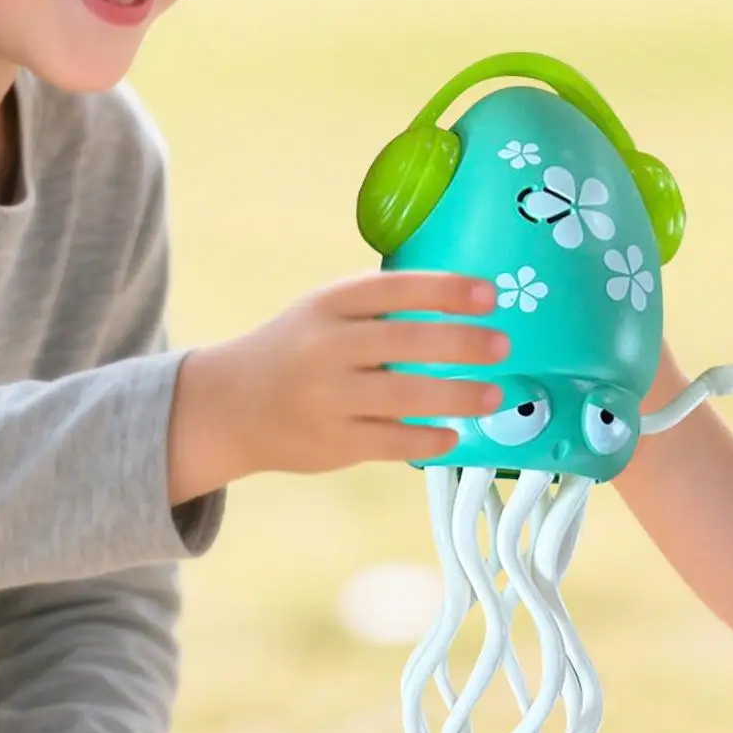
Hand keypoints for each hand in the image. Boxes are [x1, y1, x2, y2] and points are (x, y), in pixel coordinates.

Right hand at [168, 271, 507, 498]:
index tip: (489, 295)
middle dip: (463, 344)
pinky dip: (428, 440)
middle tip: (502, 345)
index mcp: (330, 304)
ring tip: (494, 394)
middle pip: (406, 342)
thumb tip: (461, 300)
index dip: (446, 290)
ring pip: (405, 398)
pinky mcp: (332, 444)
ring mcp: (327, 398)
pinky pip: (392, 443)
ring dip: (458, 396)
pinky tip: (454, 435)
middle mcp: (327, 347)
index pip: (396, 288)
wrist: (230, 405)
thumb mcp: (325, 310)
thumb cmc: (297, 348)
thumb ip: (378, 305)